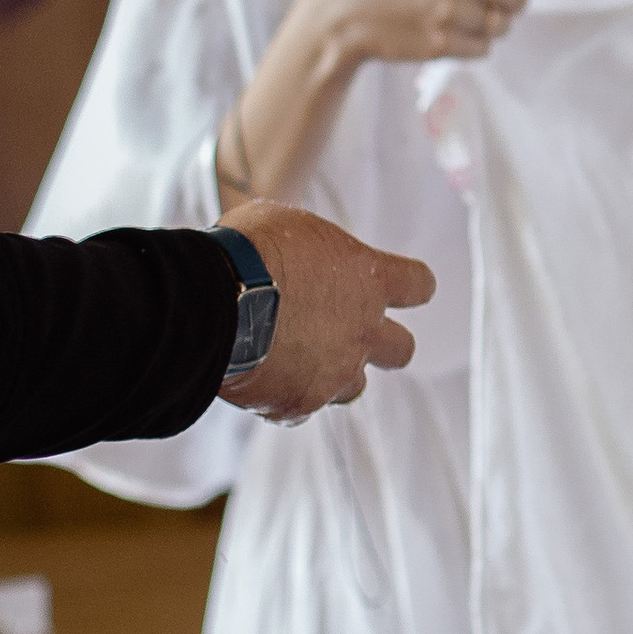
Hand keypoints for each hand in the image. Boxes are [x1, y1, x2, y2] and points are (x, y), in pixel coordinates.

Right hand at [217, 204, 434, 422]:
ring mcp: (335, 371)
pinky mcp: (300, 402)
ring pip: (354, 386)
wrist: (213, 301)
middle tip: (349, 333)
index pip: (419, 284)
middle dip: (382, 344)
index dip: (411, 286)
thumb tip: (295, 253)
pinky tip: (264, 380)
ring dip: (333, 374)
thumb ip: (309, 251)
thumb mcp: (286, 225)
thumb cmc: (249, 251)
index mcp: (370, 280)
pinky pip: (303, 408)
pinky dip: (287, 396)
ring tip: (296, 358)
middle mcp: (363, 330)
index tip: (401, 288)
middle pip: (402, 350)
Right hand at [328, 0, 532, 65]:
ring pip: (500, 28)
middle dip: (511, 9)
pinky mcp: (439, 41)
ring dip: (483, 31)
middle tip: (490, 13)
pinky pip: (482, 50)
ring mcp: (448, 8)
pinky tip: (444, 37)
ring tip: (452, 22)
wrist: (347, 11)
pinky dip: (469, 48)